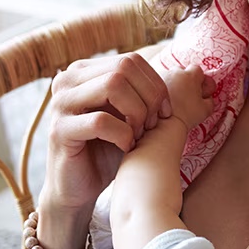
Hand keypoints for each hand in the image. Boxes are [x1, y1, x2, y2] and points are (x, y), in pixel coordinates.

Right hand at [39, 52, 171, 216]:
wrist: (77, 188)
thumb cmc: (106, 149)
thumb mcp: (126, 114)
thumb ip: (140, 92)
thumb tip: (190, 75)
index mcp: (83, 71)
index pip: (130, 60)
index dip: (155, 85)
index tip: (164, 113)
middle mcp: (67, 80)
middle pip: (123, 68)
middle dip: (148, 97)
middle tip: (152, 126)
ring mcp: (60, 104)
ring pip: (112, 85)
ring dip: (136, 113)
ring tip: (139, 135)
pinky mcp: (59, 131)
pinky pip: (101, 121)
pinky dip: (123, 135)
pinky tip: (126, 147)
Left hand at [158, 65, 215, 130]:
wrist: (163, 125)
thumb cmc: (187, 116)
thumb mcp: (206, 109)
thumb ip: (210, 98)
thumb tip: (207, 96)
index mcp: (190, 75)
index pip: (198, 70)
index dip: (200, 81)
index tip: (199, 91)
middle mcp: (175, 72)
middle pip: (182, 71)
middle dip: (185, 81)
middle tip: (187, 95)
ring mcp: (161, 76)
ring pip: (170, 77)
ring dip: (173, 85)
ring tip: (174, 100)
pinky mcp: (150, 84)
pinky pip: (159, 83)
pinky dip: (163, 90)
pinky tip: (164, 102)